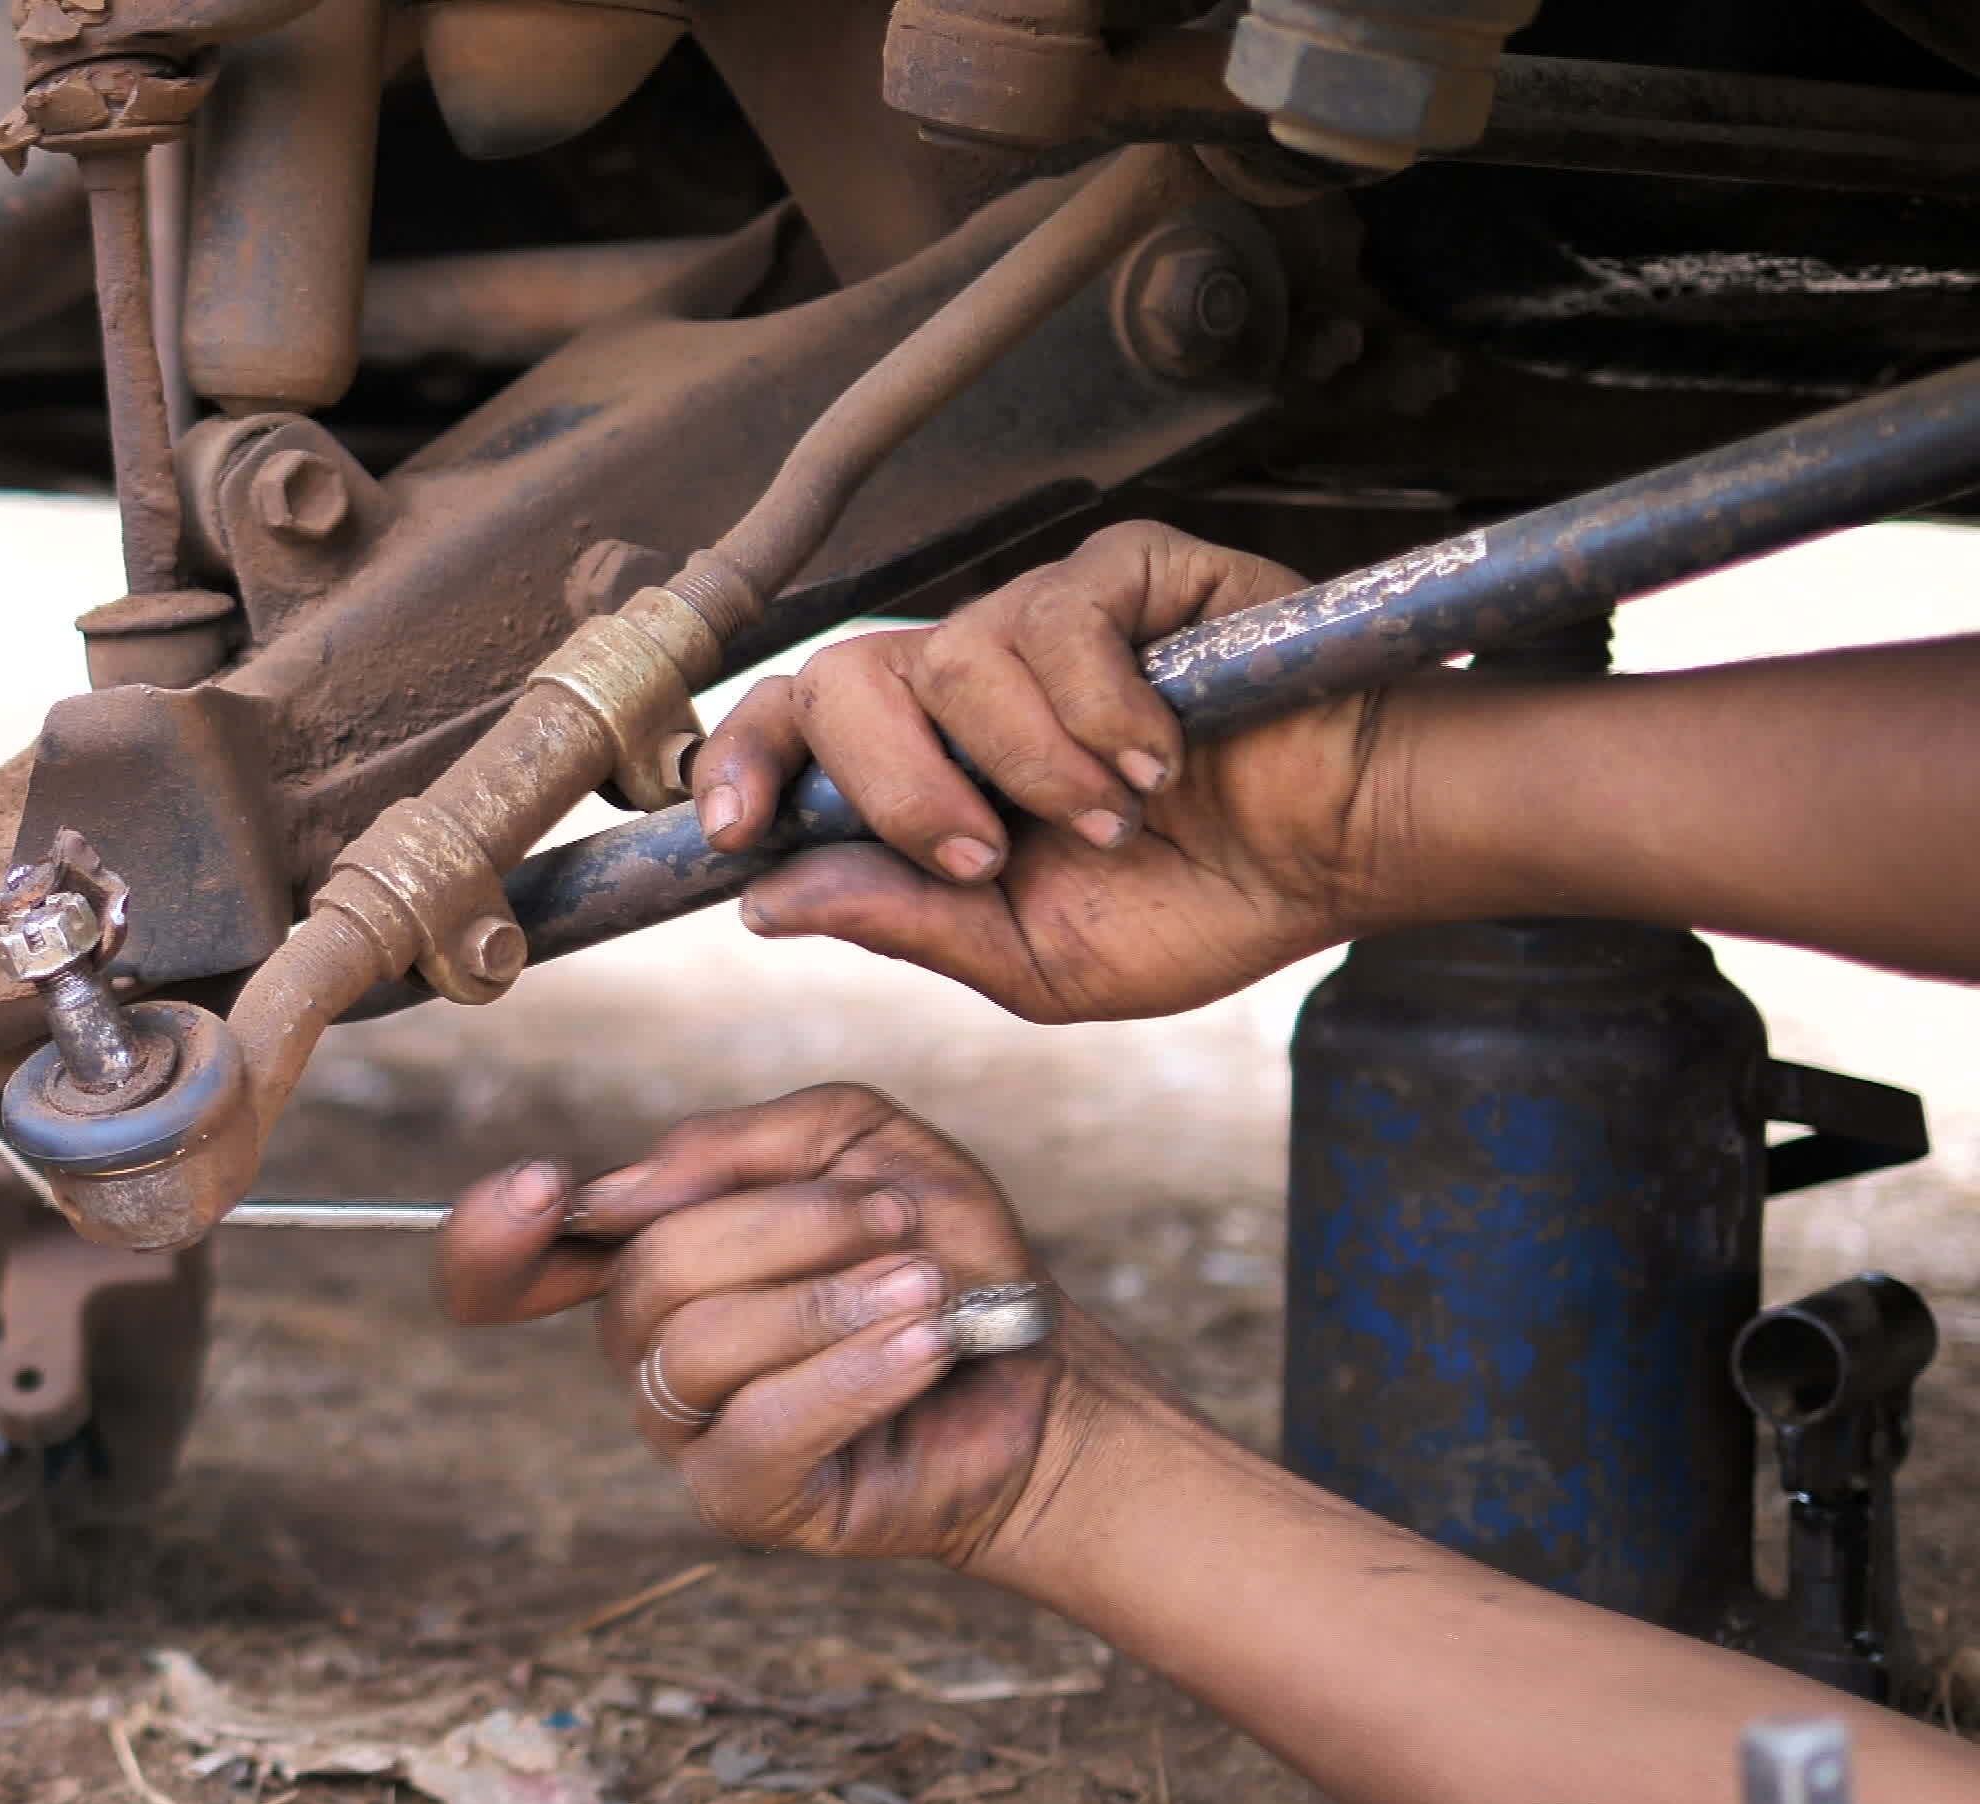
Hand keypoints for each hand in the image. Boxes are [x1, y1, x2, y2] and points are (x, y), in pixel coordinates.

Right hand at [438, 1083, 1160, 1573]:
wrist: (1039, 1376)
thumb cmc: (945, 1259)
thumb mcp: (863, 1148)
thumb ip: (747, 1141)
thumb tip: (629, 1185)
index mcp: (653, 1256)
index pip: (504, 1266)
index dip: (488, 1233)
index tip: (542, 1186)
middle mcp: (644, 1345)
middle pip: (651, 1270)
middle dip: (787, 1227)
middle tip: (899, 1220)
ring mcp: (683, 1429)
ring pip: (701, 1346)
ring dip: (830, 1300)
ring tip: (928, 1289)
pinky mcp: (739, 1498)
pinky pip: (763, 1425)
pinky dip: (855, 1373)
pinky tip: (925, 1345)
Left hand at [684, 521, 1405, 1022]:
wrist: (1348, 858)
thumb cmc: (1208, 903)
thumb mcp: (1032, 956)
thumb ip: (903, 923)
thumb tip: (765, 902)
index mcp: (934, 766)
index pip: (797, 728)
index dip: (743, 761)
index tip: (730, 828)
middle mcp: (972, 685)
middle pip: (841, 679)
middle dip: (892, 785)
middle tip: (980, 856)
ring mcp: (1049, 619)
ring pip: (953, 657)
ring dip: (1029, 764)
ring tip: (1118, 819)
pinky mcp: (1131, 573)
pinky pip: (1059, 614)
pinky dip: (1101, 708)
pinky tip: (1160, 756)